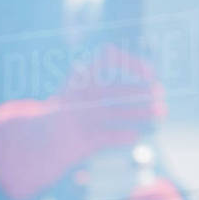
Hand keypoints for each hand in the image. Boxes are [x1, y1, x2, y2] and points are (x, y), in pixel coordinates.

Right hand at [0, 44, 164, 199]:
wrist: (38, 142)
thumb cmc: (68, 113)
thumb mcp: (79, 88)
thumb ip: (102, 77)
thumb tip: (146, 76)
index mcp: (78, 78)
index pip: (108, 57)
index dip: (131, 63)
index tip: (150, 72)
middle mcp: (77, 94)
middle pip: (116, 88)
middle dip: (143, 91)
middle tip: (160, 95)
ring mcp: (77, 117)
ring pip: (116, 111)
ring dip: (142, 112)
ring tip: (159, 114)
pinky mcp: (79, 139)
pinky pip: (108, 136)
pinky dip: (124, 136)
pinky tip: (135, 136)